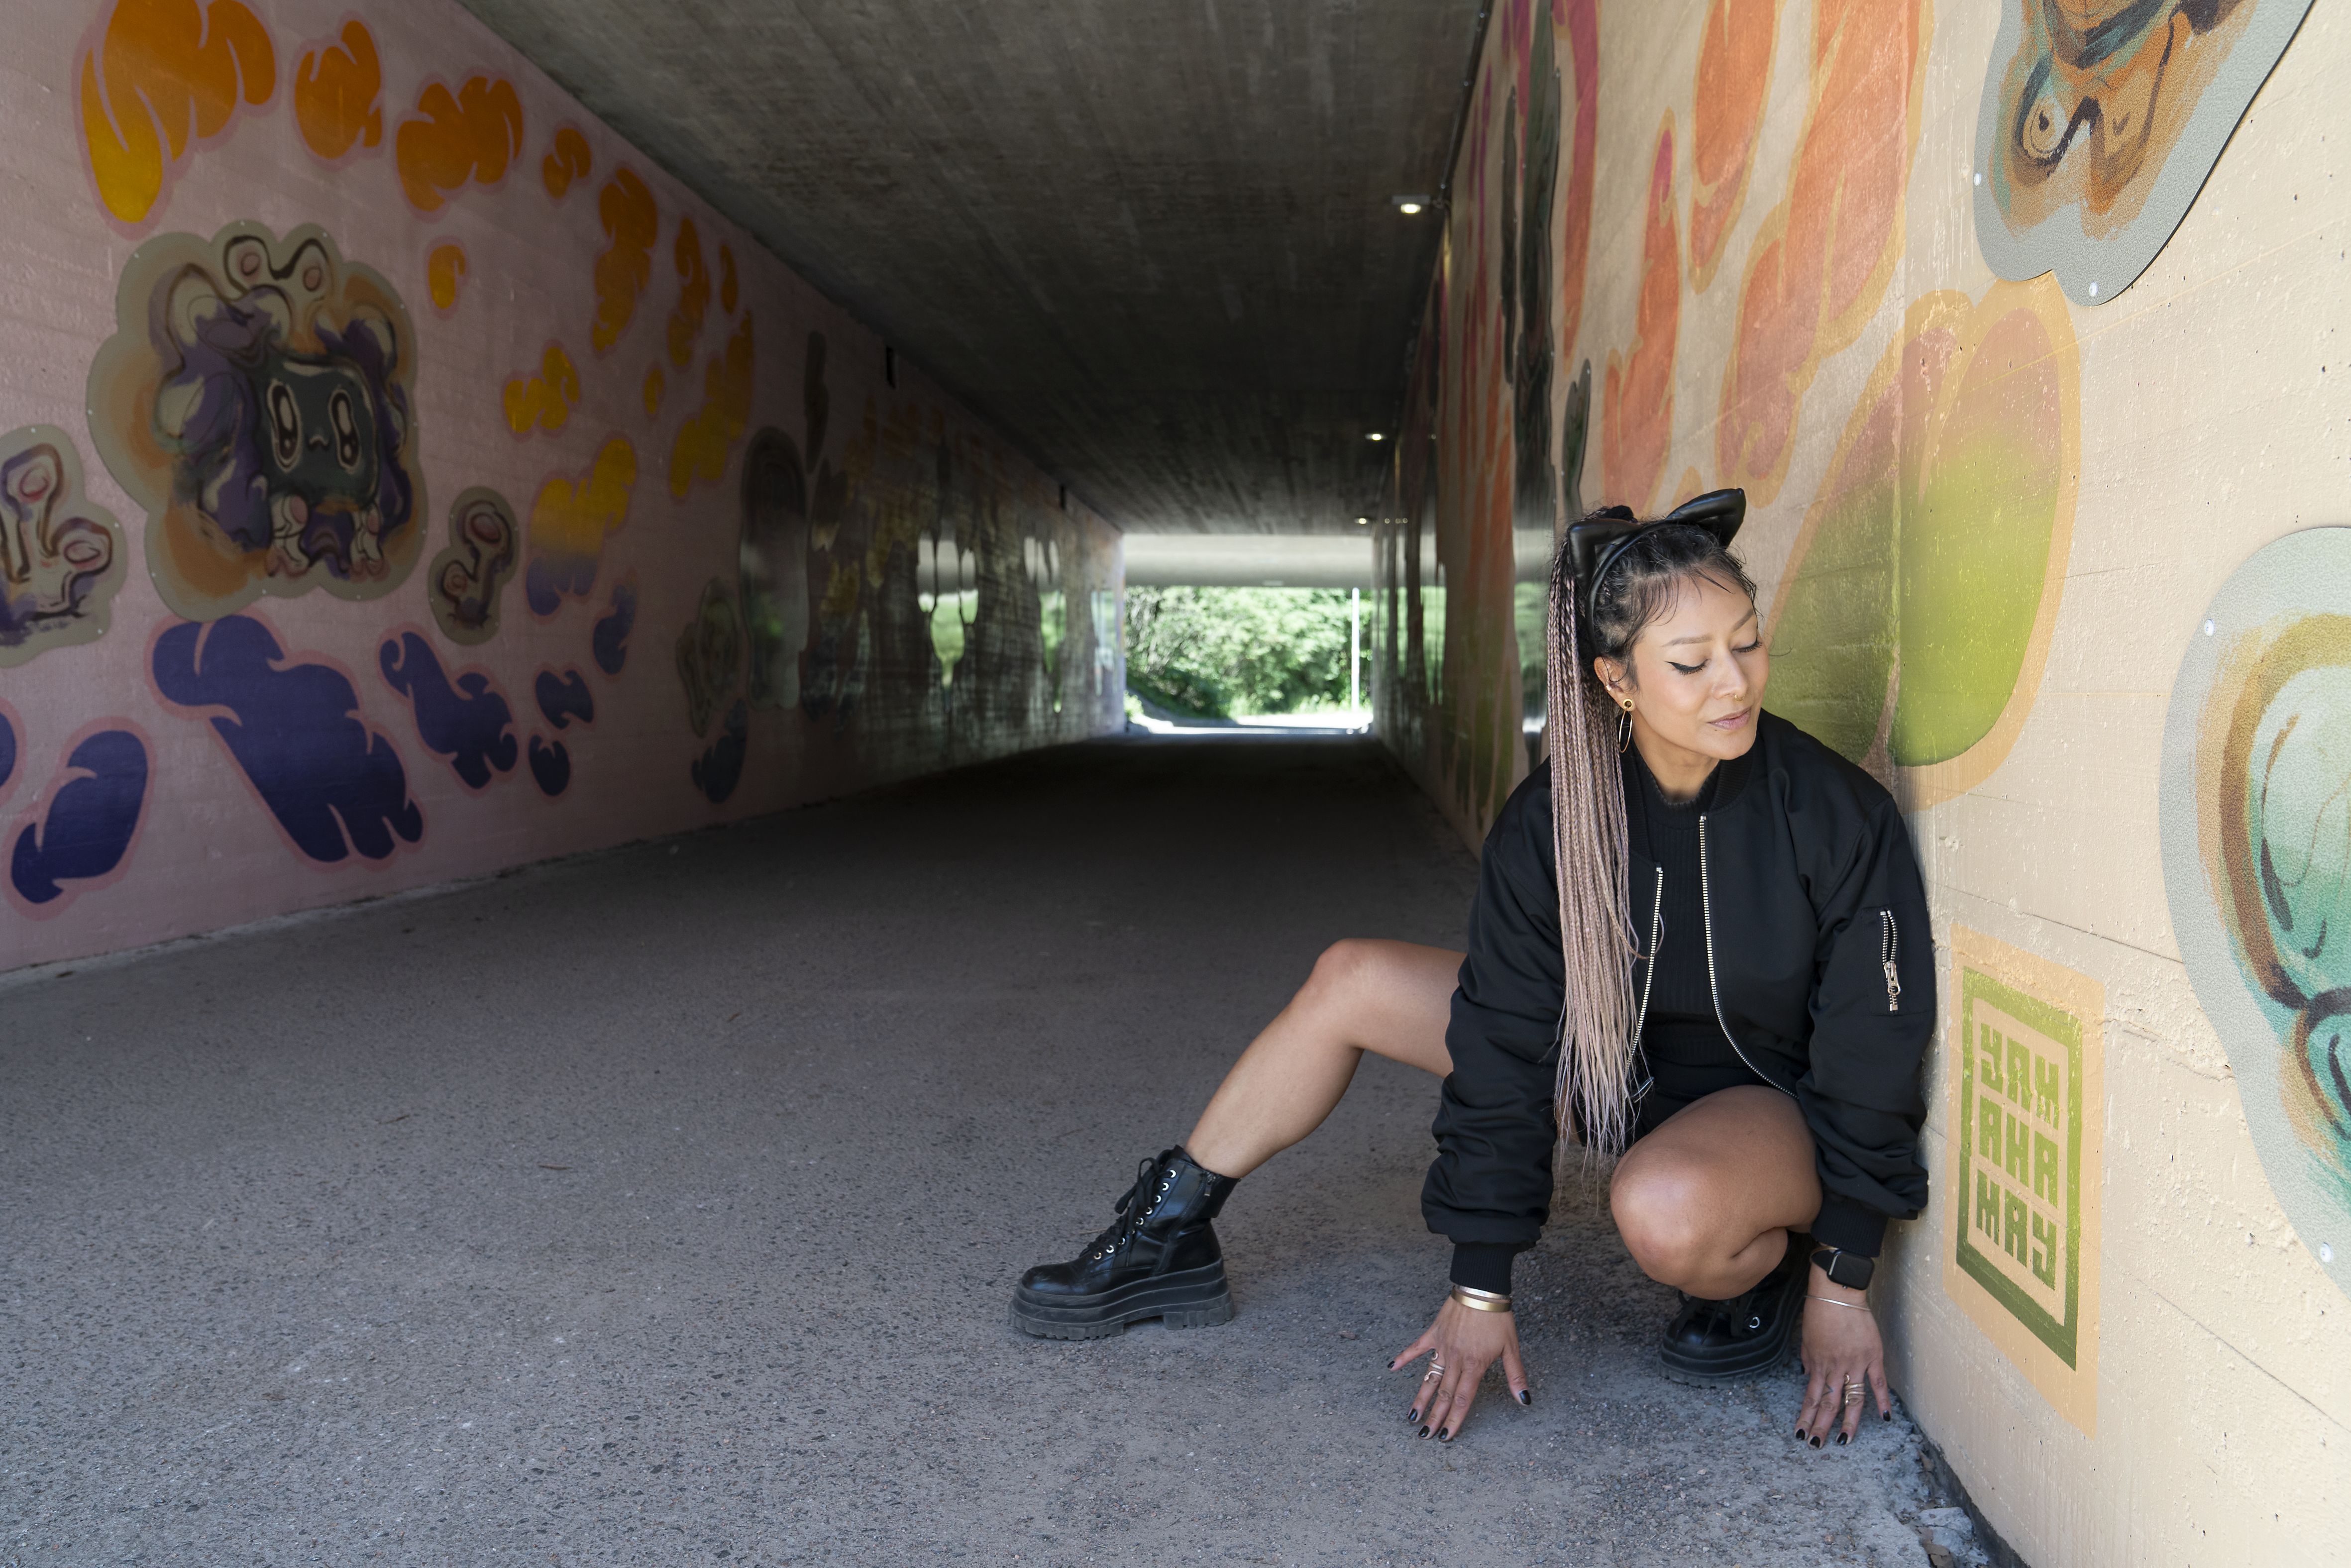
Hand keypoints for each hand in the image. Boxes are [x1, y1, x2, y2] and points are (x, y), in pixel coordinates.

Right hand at [1388, 1294, 1528, 1441]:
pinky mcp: (1434, 1333)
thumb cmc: (1498, 1318)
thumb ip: (1515, 1376)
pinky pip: (1416, 1348)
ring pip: (1430, 1378)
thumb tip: (1524, 1401)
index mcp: (1475, 1365)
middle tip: (1425, 1436)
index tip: (1446, 1437)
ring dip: (1420, 1398)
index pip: (1464, 1400)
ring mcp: (1442, 1347)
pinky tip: (1391, 1368)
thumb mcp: (1512, 1348)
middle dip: (1435, 1417)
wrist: (1482, 1289)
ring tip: (1412, 1417)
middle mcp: (1456, 1360)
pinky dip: (1403, 1357)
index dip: (1455, 1420)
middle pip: (1444, 1394)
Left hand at [1795, 1262, 1890, 1446]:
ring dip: (1848, 1422)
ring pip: (1852, 1399)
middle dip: (1821, 1426)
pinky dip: (1881, 1401)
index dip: (1806, 1416)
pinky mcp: (1873, 1356)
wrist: (1838, 1292)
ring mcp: (1855, 1363)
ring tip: (1844, 1441)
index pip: (1811, 1397)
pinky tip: (1884, 1418)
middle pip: (1829, 1404)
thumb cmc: (1820, 1311)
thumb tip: (1808, 1378)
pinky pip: (1878, 1383)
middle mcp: (1835, 1367)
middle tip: (1816, 1446)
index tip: (1800, 1432)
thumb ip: (1808, 1360)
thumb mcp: (1806, 1338)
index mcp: (1817, 1364)